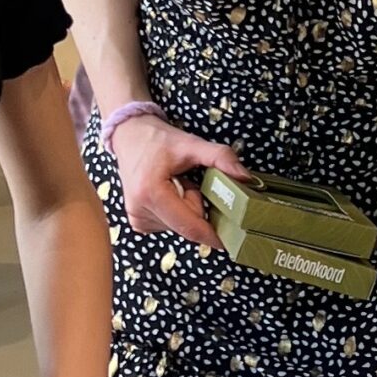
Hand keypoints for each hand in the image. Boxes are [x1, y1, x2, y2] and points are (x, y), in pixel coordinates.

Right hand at [109, 115, 243, 248]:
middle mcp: (140, 210)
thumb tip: (245, 177)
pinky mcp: (138, 221)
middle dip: (198, 208)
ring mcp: (137, 218)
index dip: (213, 236)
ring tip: (176, 184)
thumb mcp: (191, 144)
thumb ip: (220, 157)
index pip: (190, 226)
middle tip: (190, 183)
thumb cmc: (157, 139)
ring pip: (180, 227)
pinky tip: (169, 193)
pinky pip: (170, 225)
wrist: (130, 136)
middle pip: (187, 226)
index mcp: (151, 193)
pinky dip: (176, 211)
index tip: (231, 241)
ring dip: (187, 209)